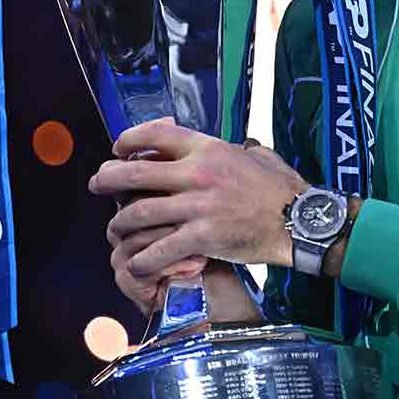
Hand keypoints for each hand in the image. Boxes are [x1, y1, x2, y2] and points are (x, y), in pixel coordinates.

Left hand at [90, 119, 305, 301]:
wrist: (300, 220)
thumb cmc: (282, 189)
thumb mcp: (258, 156)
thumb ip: (237, 149)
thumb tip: (237, 146)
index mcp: (209, 148)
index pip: (157, 134)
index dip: (129, 139)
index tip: (117, 149)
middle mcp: (198, 173)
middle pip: (135, 172)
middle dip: (108, 179)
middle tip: (98, 185)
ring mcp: (199, 206)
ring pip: (140, 212)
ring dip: (120, 223)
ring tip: (114, 229)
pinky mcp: (203, 237)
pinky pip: (159, 248)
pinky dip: (142, 258)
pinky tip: (136, 263)